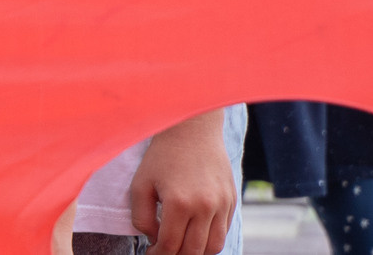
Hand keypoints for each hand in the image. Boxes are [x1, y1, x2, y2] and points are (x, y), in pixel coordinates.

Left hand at [129, 111, 237, 254]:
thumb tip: (154, 239)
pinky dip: (210, 239)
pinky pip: (223, 231)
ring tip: (181, 247)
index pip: (169, 245)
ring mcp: (222, 204)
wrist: (192, 129)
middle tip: (164, 251)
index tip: (151, 253)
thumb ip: (141, 217)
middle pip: (193, 251)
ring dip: (196, 252)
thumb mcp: (140, 183)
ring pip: (214, 246)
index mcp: (178, 203)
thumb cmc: (162, 156)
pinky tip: (195, 233)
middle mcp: (204, 206)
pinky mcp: (232, 200)